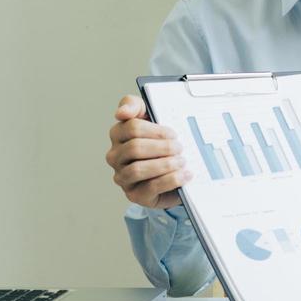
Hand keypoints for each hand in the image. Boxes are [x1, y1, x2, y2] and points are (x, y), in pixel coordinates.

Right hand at [105, 95, 190, 209]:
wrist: (172, 169)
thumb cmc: (159, 141)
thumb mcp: (150, 116)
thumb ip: (133, 105)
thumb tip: (121, 112)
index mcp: (118, 134)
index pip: (131, 127)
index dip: (156, 130)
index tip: (173, 133)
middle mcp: (115, 156)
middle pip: (135, 148)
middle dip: (162, 147)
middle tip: (179, 147)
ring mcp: (123, 177)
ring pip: (138, 169)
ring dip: (164, 164)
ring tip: (181, 161)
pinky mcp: (135, 195)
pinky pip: (151, 188)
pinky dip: (171, 180)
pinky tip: (184, 174)